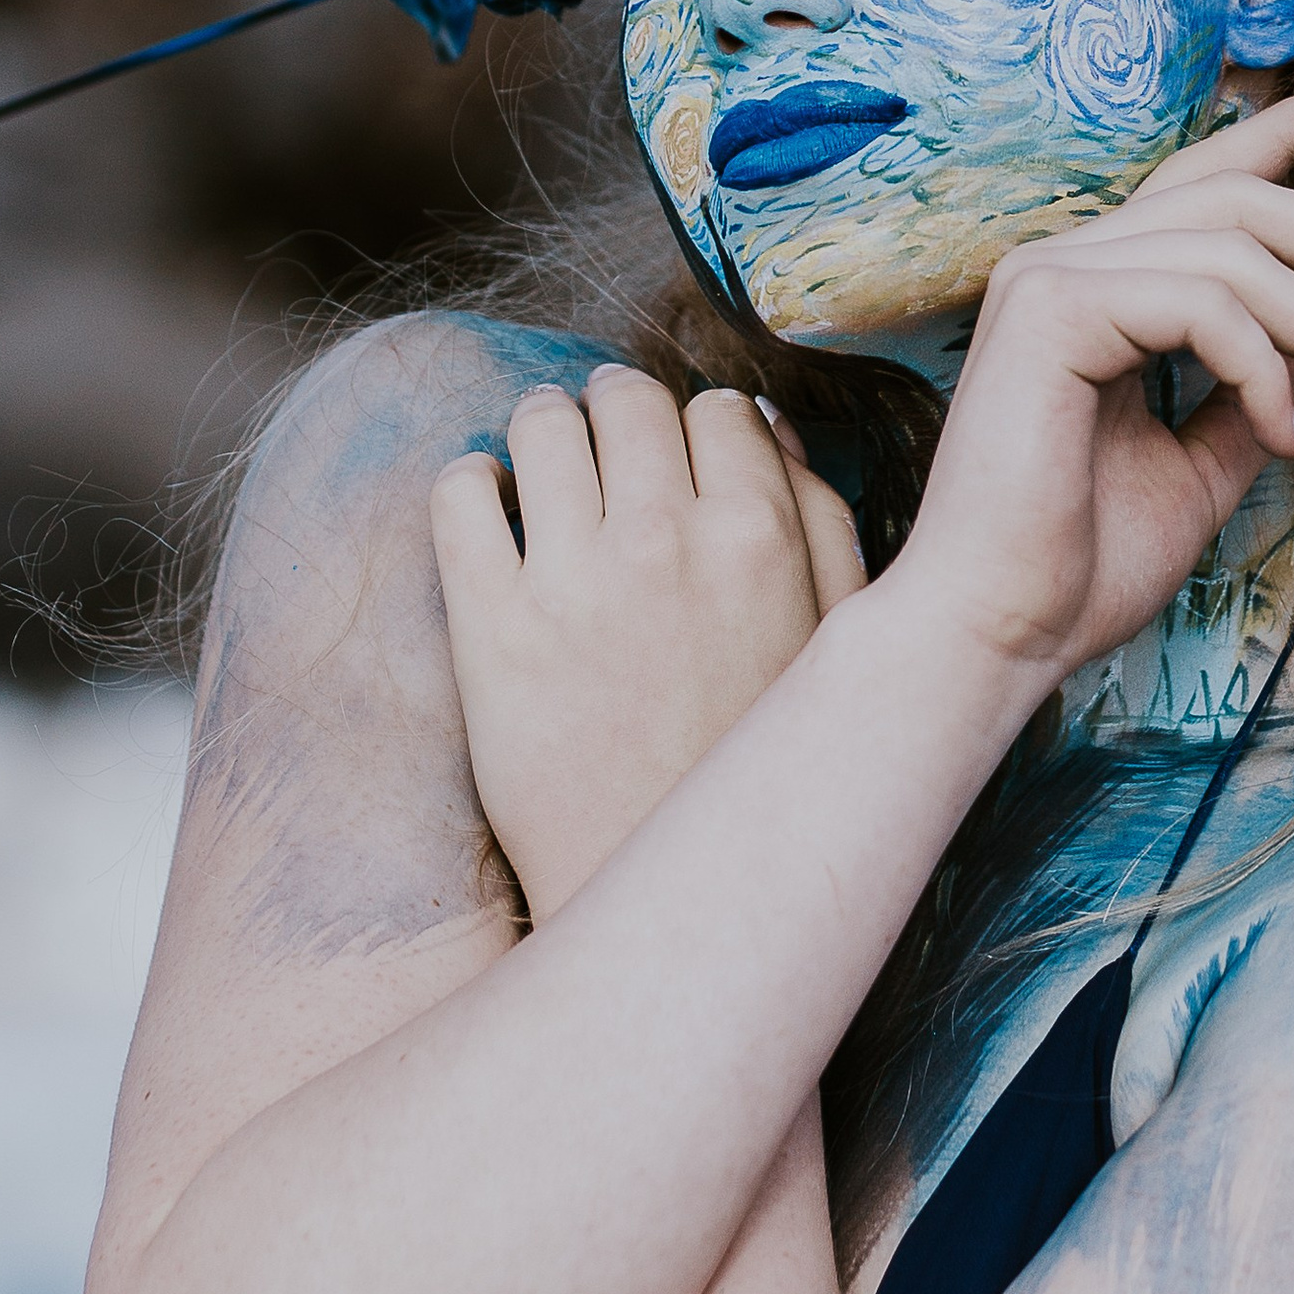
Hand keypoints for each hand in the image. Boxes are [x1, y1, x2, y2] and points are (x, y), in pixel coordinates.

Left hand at [431, 372, 866, 916]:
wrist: (664, 895)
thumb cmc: (753, 768)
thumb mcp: (833, 643)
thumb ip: (821, 521)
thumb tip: (764, 424)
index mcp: (761, 538)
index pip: (719, 409)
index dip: (698, 430)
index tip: (680, 461)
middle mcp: (666, 540)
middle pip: (627, 398)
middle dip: (615, 413)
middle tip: (604, 449)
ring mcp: (571, 580)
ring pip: (540, 422)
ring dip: (542, 434)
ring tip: (542, 475)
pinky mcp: (489, 626)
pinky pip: (460, 492)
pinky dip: (471, 484)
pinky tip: (491, 515)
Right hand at [891, 68, 1293, 685]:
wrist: (1002, 637)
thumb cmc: (1083, 567)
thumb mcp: (1209, 465)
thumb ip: (1272, 384)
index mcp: (1099, 288)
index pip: (1206, 177)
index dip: (1291, 125)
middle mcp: (1067, 262)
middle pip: (1240, 194)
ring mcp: (1051, 277)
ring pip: (1236, 249)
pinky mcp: (1049, 310)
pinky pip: (1202, 302)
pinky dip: (1268, 370)